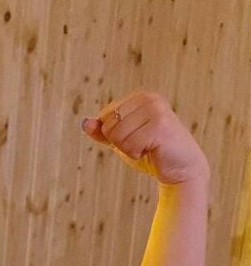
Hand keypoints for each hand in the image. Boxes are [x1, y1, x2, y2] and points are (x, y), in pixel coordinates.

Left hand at [81, 88, 208, 185]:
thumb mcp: (122, 140)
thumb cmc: (151, 152)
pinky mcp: (160, 126)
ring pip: (117, 136)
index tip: (135, 137)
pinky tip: (152, 151)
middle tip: (142, 145)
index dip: (114, 135)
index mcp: (140, 97)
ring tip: (148, 148)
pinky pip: (129, 145)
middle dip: (120, 143)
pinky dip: (136, 155)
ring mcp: (156, 110)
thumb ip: (103, 132)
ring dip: (129, 149)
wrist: (180, 168)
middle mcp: (149, 98)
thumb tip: (85, 123)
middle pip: (109, 126)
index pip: (105, 116)